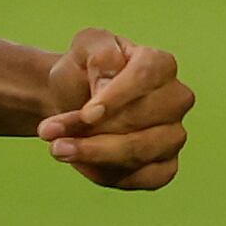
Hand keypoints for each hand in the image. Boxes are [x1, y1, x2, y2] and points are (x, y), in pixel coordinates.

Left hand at [40, 28, 191, 189]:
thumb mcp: (85, 47)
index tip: (85, 114)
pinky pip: (142, 178)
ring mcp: (173, 135)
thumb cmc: (83, 72)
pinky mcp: (165, 166)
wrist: (74, 100)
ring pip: (140, 152)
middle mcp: (176, 100)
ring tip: (57, 149)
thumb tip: (107, 87)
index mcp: (161, 64)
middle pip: (141, 119)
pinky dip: (108, 174)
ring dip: (94, 153)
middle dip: (92, 130)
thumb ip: (100, 54)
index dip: (116, 97)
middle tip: (49, 132)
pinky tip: (82, 164)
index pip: (146, 77)